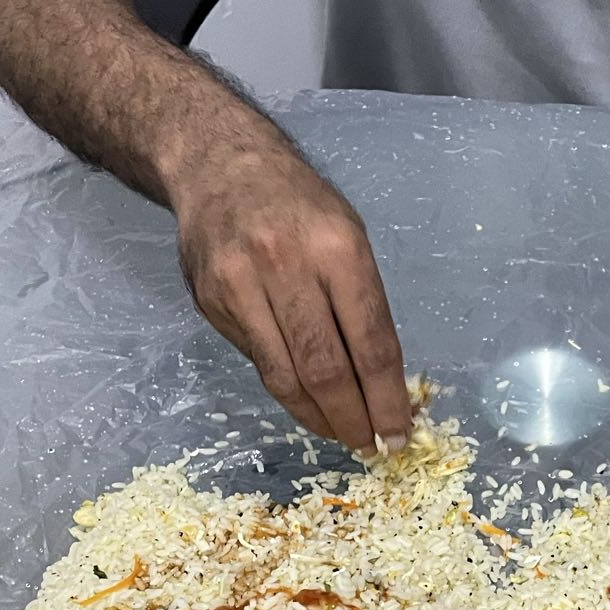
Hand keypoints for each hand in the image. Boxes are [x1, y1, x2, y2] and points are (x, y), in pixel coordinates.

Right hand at [174, 141, 411, 455]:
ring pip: (285, 376)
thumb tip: (383, 382)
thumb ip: (363, 303)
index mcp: (337, 248)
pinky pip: (257, 361)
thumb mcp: (348, 235)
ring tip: (340, 434)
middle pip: (325, 368)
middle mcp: (286, 265)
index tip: (398, 434)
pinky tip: (305, 401)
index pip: (370, 343)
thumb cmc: (299, 204)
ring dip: (318, 417)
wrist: (216, 164)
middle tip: (369, 446)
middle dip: (353, 418)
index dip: (386, 399)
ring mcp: (241, 285)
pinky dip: (286, 388)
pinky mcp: (211, 301)